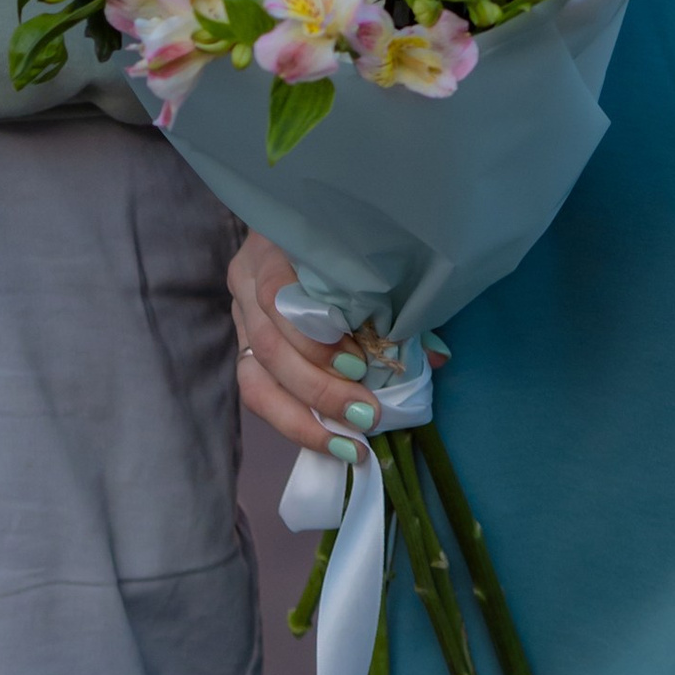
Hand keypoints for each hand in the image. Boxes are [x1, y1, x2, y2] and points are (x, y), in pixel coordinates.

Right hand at [230, 231, 397, 457]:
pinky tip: (329, 440)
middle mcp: (247, 281)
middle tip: (365, 414)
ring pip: (254, 379)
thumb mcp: (363, 260)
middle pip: (268, 345)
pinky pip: (257, 394)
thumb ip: (394, 301)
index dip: (315, 339)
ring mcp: (240, 316)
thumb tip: (434, 358)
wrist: (301, 231)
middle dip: (319, 389)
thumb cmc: (341, 244)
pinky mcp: (243, 348)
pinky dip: (294, 422)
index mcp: (273, 248)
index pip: (278, 296)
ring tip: (347, 442)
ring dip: (303, 418)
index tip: (359, 364)